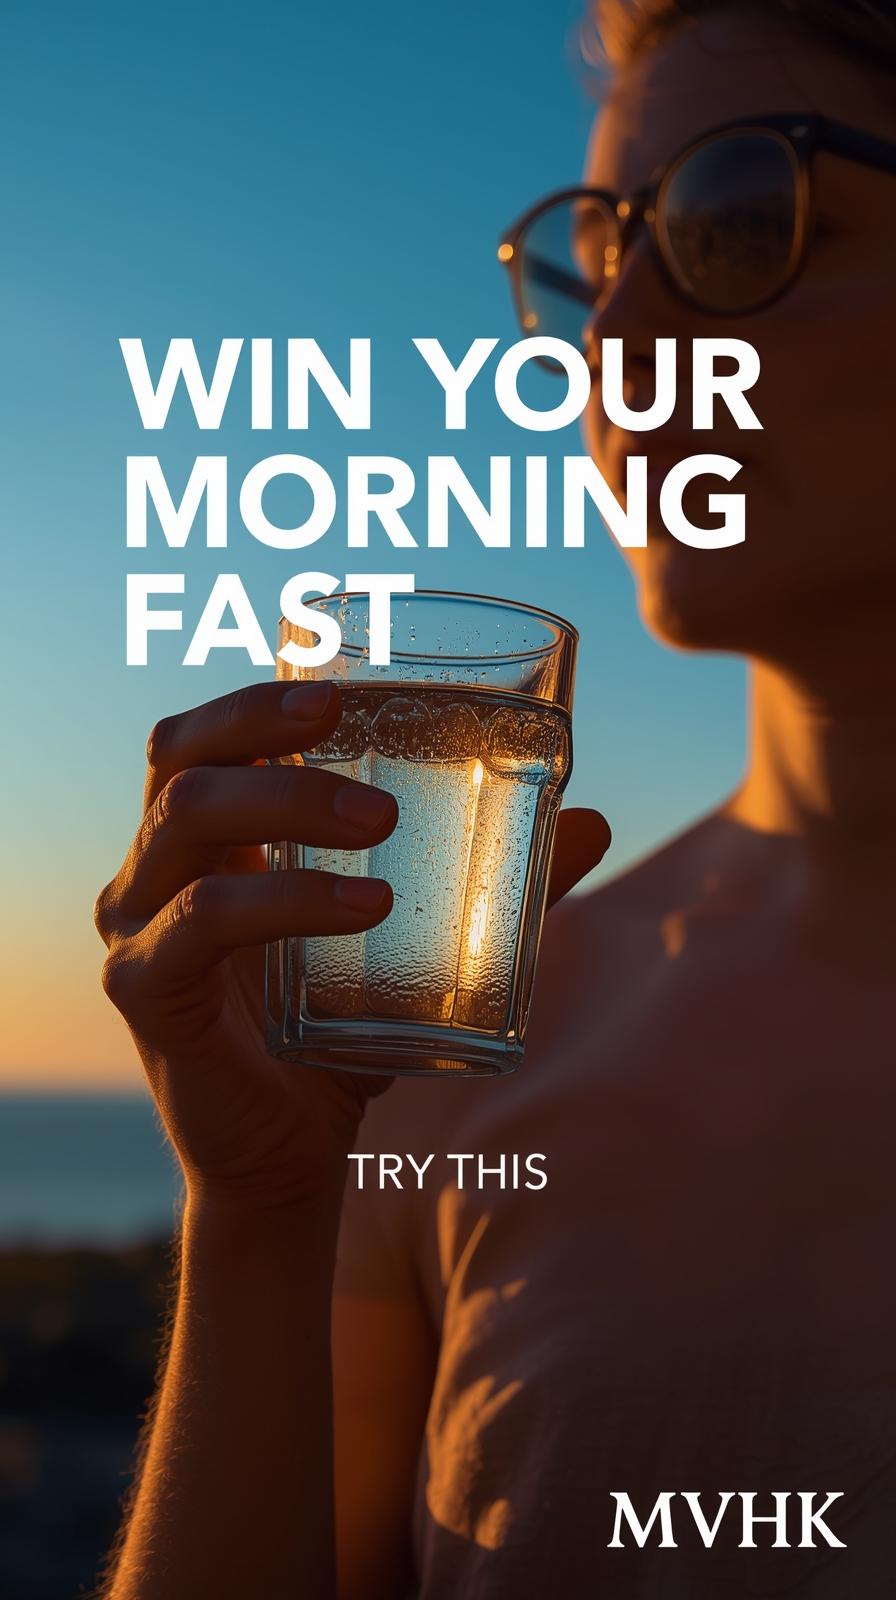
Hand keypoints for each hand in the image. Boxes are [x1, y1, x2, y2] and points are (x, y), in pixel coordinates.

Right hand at [95, 680, 609, 1211]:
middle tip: (354, 737)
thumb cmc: (344, 1030)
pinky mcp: (144, 992)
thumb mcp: (416, 943)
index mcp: (206, 843)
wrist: (293, 1154)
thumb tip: (593, 824)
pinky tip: (363, 908)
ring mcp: (137, 929)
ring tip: (384, 827)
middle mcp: (154, 871)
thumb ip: (492, 882)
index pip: (200, 738)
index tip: (340, 692)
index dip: (254, 701)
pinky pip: (199, 922)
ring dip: (290, 802)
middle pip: (181, 759)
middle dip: (267, 732)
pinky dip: (281, 899)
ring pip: (187, 821)